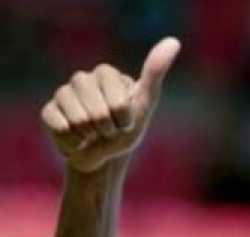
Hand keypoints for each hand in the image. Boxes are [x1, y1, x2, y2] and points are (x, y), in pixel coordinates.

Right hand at [41, 37, 180, 172]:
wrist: (105, 154)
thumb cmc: (127, 128)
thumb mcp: (145, 102)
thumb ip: (155, 73)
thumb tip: (174, 41)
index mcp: (106, 73)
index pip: (117, 102)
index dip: (124, 118)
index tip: (126, 120)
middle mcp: (82, 79)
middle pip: (97, 112)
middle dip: (108, 129)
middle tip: (110, 129)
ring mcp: (63, 94)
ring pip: (78, 120)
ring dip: (92, 136)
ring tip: (95, 133)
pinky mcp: (48, 111)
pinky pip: (61, 128)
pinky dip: (75, 142)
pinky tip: (79, 139)